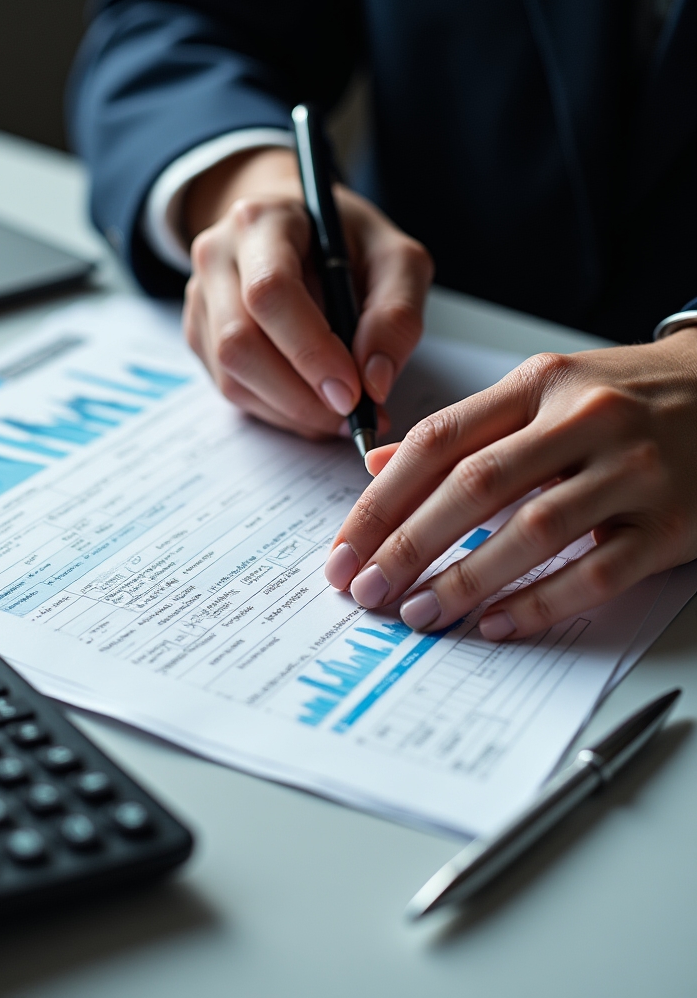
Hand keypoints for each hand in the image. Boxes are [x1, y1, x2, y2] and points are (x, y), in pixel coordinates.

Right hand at [182, 147, 432, 437]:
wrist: (295, 229)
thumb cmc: (346, 242)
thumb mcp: (396, 259)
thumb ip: (397, 314)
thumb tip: (374, 382)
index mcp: (262, 222)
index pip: (270, 292)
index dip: (311, 350)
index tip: (353, 392)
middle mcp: (216, 258)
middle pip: (239, 343)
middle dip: (300, 395)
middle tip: (351, 415)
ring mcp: (200, 301)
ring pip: (231, 377)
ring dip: (291, 410)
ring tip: (339, 415)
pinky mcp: (199, 337)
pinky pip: (231, 390)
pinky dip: (278, 411)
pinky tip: (312, 404)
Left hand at [323, 331, 696, 638]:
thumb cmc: (625, 397)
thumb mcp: (541, 392)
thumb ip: (463, 430)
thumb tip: (378, 465)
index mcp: (537, 384)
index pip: (437, 442)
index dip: (380, 500)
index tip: (344, 549)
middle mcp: (582, 419)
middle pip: (474, 485)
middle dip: (408, 544)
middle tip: (366, 590)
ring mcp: (633, 470)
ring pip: (533, 530)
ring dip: (465, 579)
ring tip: (418, 614)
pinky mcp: (673, 523)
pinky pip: (598, 572)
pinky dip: (541, 602)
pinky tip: (496, 623)